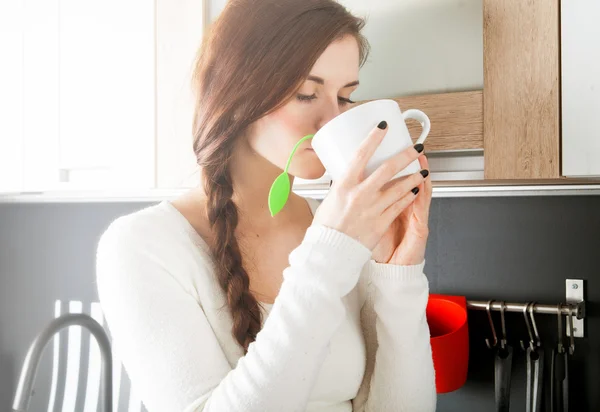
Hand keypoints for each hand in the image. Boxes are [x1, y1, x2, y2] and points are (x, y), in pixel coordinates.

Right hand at [312, 121, 427, 250]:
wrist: (330, 252)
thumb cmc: (326, 227)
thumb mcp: (329, 199)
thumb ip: (343, 186)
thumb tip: (348, 176)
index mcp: (344, 185)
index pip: (361, 155)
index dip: (374, 138)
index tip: (383, 127)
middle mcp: (360, 195)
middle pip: (388, 169)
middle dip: (406, 156)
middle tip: (415, 148)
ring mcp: (373, 209)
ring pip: (400, 188)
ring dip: (414, 177)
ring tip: (421, 170)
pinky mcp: (381, 222)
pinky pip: (400, 206)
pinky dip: (409, 196)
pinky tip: (415, 190)